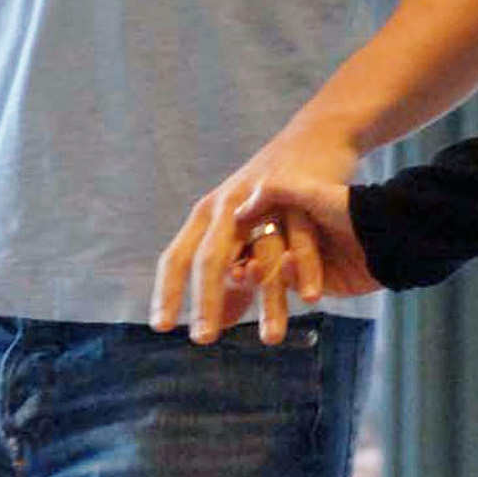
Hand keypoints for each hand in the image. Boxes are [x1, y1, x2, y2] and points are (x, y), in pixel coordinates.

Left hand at [150, 133, 368, 345]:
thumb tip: (216, 325)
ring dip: (267, 300)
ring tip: (270, 340)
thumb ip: (233, 280)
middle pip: (209, 258)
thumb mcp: (246, 232)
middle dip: (204, 301)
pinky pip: (300, 238)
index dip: (167, 292)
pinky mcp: (298, 193)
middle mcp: (226, 205)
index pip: (176, 257)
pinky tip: (311, 299)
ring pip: (260, 254)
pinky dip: (306, 269)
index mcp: (206, 216)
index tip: (161, 327)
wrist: (316, 137)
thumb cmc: (274, 194)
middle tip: (202, 340)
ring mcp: (261, 197)